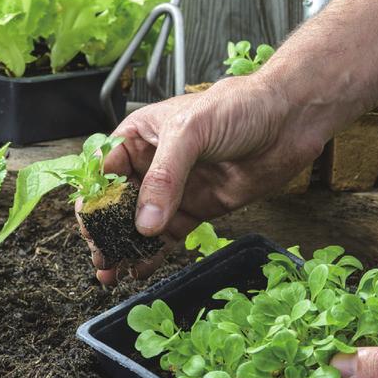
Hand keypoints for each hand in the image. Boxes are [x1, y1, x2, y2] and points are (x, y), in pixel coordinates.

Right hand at [83, 75, 324, 284]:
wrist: (289, 120)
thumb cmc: (239, 107)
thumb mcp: (191, 132)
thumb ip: (165, 177)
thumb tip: (144, 222)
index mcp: (140, 136)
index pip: (104, 171)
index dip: (93, 199)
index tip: (88, 226)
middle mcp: (153, 164)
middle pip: (118, 203)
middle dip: (105, 231)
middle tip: (99, 256)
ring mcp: (176, 189)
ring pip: (141, 224)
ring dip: (125, 248)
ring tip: (111, 271)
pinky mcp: (199, 209)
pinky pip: (169, 236)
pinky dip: (153, 255)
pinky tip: (139, 270)